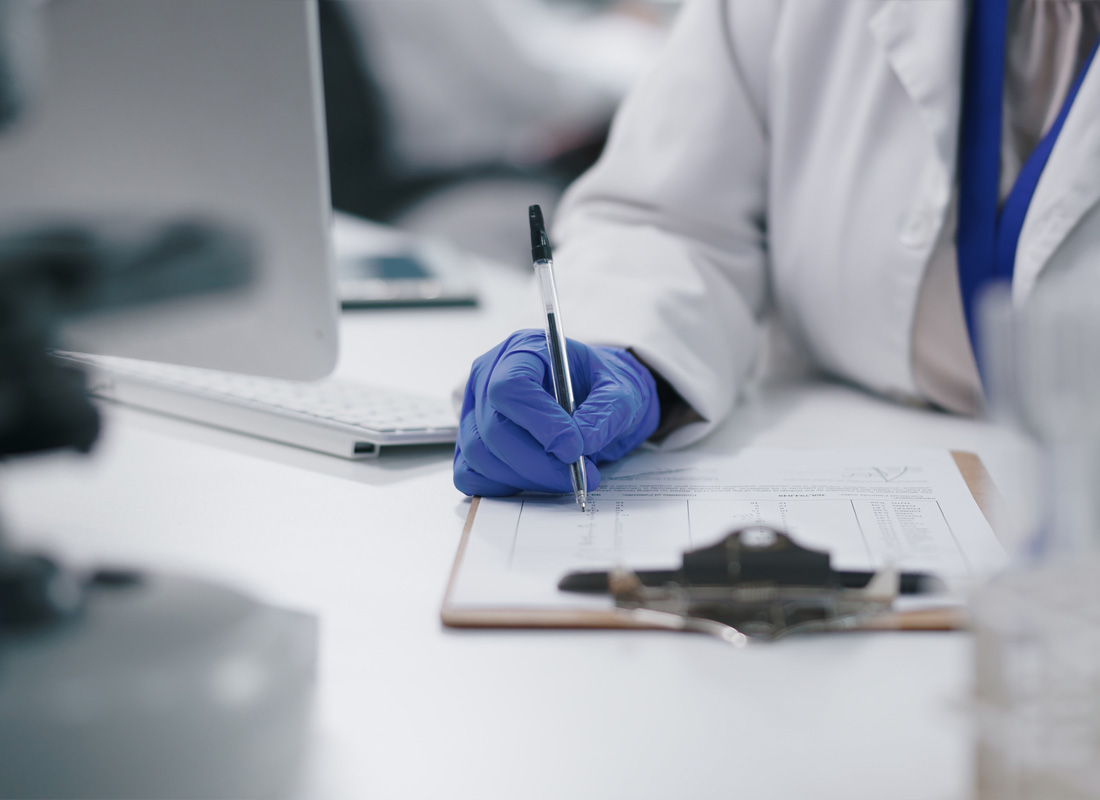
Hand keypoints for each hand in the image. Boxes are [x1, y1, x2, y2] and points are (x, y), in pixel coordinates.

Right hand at [454, 329, 659, 496]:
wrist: (591, 397)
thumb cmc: (598, 386)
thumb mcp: (620, 390)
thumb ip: (607, 412)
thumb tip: (583, 442)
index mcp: (522, 350)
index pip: (510, 387)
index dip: (540, 423)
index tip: (574, 448)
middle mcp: (487, 377)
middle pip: (493, 427)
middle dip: (538, 462)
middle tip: (578, 475)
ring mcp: (474, 410)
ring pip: (480, 455)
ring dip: (526, 477)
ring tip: (566, 476)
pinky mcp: (472, 440)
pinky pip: (471, 473)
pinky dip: (503, 485)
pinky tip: (536, 479)